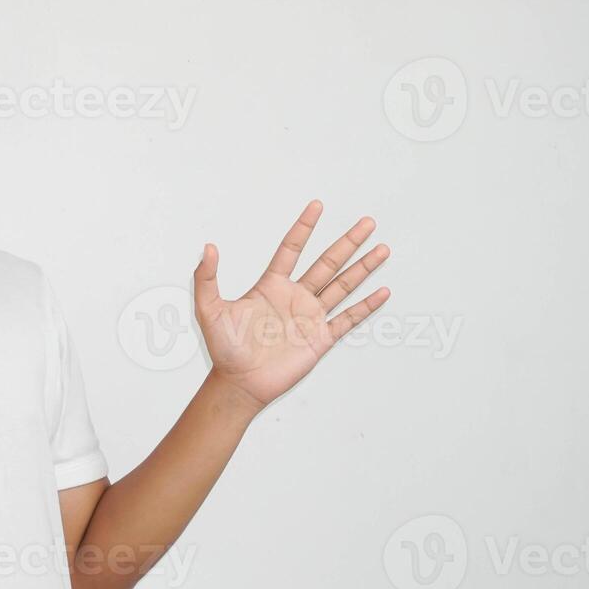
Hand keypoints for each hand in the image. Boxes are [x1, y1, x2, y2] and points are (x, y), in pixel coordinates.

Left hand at [194, 200, 390, 408]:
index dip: (304, 227)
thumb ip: (206, 278)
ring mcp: (310, 317)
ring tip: (382, 249)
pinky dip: (366, 306)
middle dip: (347, 242)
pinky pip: (348, 319)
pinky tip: (382, 291)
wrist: (239, 383)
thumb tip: (208, 248)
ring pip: (342, 285)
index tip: (317, 205)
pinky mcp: (321, 338)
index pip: (291, 249)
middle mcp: (295, 297)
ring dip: (363, 268)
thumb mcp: (209, 310)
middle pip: (327, 262)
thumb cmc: (224, 349)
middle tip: (367, 222)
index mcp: (271, 286)